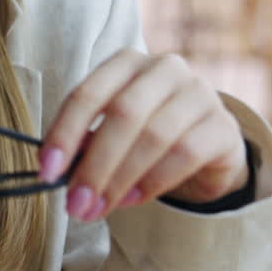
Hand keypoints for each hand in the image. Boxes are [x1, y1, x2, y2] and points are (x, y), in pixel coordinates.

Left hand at [38, 49, 247, 220]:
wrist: (208, 147)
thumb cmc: (147, 134)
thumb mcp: (112, 133)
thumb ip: (87, 142)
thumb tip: (57, 169)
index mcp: (127, 62)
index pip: (88, 93)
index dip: (64, 132)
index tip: (47, 170)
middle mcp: (165, 68)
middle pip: (123, 113)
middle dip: (94, 164)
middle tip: (76, 203)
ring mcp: (199, 93)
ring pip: (154, 135)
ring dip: (121, 178)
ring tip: (101, 207)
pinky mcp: (223, 125)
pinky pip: (185, 153)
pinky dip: (154, 181)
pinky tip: (134, 199)